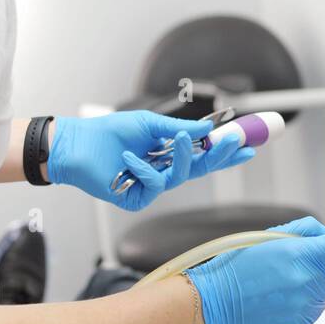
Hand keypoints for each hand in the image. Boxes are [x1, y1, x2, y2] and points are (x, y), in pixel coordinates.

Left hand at [47, 111, 254, 210]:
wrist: (77, 145)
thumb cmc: (108, 133)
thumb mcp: (149, 125)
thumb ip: (177, 130)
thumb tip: (204, 129)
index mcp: (166, 155)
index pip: (202, 156)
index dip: (224, 153)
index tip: (247, 145)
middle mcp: (162, 172)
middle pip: (200, 169)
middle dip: (220, 156)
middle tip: (235, 143)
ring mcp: (151, 187)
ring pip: (180, 176)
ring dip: (184, 157)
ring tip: (182, 139)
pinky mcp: (137, 198)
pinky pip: (154, 185)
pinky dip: (143, 169)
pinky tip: (127, 158)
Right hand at [185, 217, 324, 323]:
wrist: (217, 301)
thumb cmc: (239, 264)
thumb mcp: (271, 234)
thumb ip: (306, 230)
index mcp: (305, 254)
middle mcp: (311, 280)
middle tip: (304, 261)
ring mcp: (308, 303)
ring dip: (316, 282)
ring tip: (287, 280)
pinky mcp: (303, 321)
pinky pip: (317, 307)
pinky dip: (307, 300)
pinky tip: (284, 296)